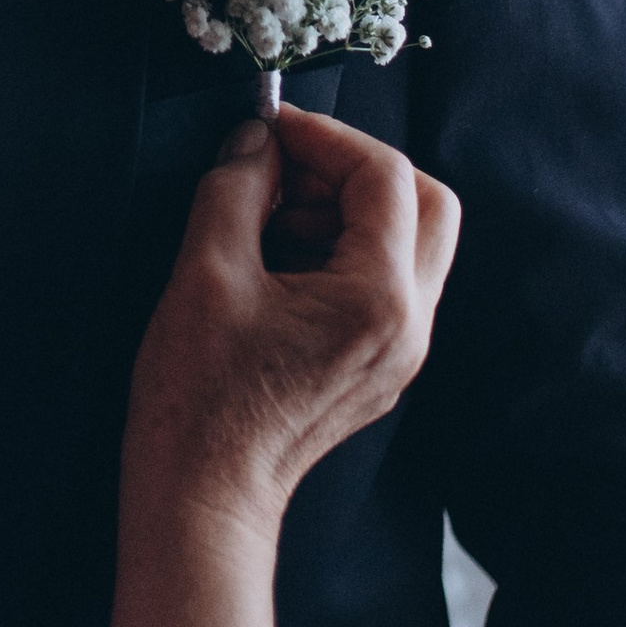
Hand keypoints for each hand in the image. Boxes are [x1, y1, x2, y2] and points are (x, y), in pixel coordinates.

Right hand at [122, 103, 456, 530]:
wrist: (203, 498)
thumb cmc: (199, 399)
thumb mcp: (204, 273)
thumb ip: (236, 188)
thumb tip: (257, 141)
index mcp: (379, 299)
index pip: (386, 177)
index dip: (326, 136)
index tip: (271, 129)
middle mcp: (411, 326)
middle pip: (426, 204)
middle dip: (356, 170)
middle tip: (286, 169)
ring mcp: (403, 352)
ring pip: (410, 243)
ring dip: (347, 211)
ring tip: (267, 220)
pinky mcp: (381, 368)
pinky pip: (387, 284)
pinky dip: (343, 252)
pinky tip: (276, 263)